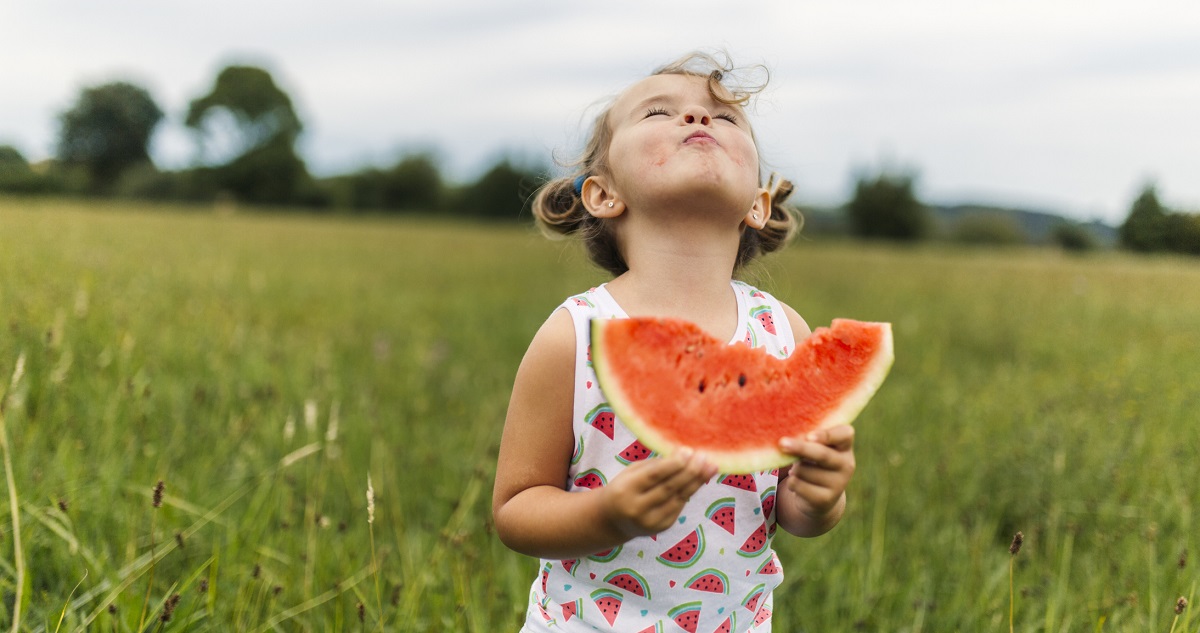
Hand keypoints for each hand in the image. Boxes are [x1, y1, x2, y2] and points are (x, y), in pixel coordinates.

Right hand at [599, 448, 717, 538]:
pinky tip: (700, 479)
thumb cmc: (624, 488)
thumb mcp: (631, 473)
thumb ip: (654, 466)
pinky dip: (691, 491)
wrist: (613, 520)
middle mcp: (638, 508)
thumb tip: (683, 454)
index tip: (688, 450)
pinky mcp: (662, 527)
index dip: (673, 464)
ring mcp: (651, 521)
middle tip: (704, 456)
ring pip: (679, 498)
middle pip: (669, 488)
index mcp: (626, 490)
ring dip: (697, 481)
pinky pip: (679, 505)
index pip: (654, 476)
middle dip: (689, 471)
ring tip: (711, 466)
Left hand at [778, 425, 855, 521]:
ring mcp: (839, 483)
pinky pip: (798, 485)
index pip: (845, 434)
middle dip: (801, 448)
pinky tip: (797, 483)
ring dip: (794, 469)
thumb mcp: (815, 448)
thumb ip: (807, 440)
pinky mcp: (826, 499)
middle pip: (822, 454)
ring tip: (798, 470)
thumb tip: (785, 441)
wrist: (821, 497)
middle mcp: (846, 464)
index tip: (809, 436)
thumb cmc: (814, 462)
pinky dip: (791, 482)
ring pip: (804, 470)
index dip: (827, 435)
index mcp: (845, 445)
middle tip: (782, 443)